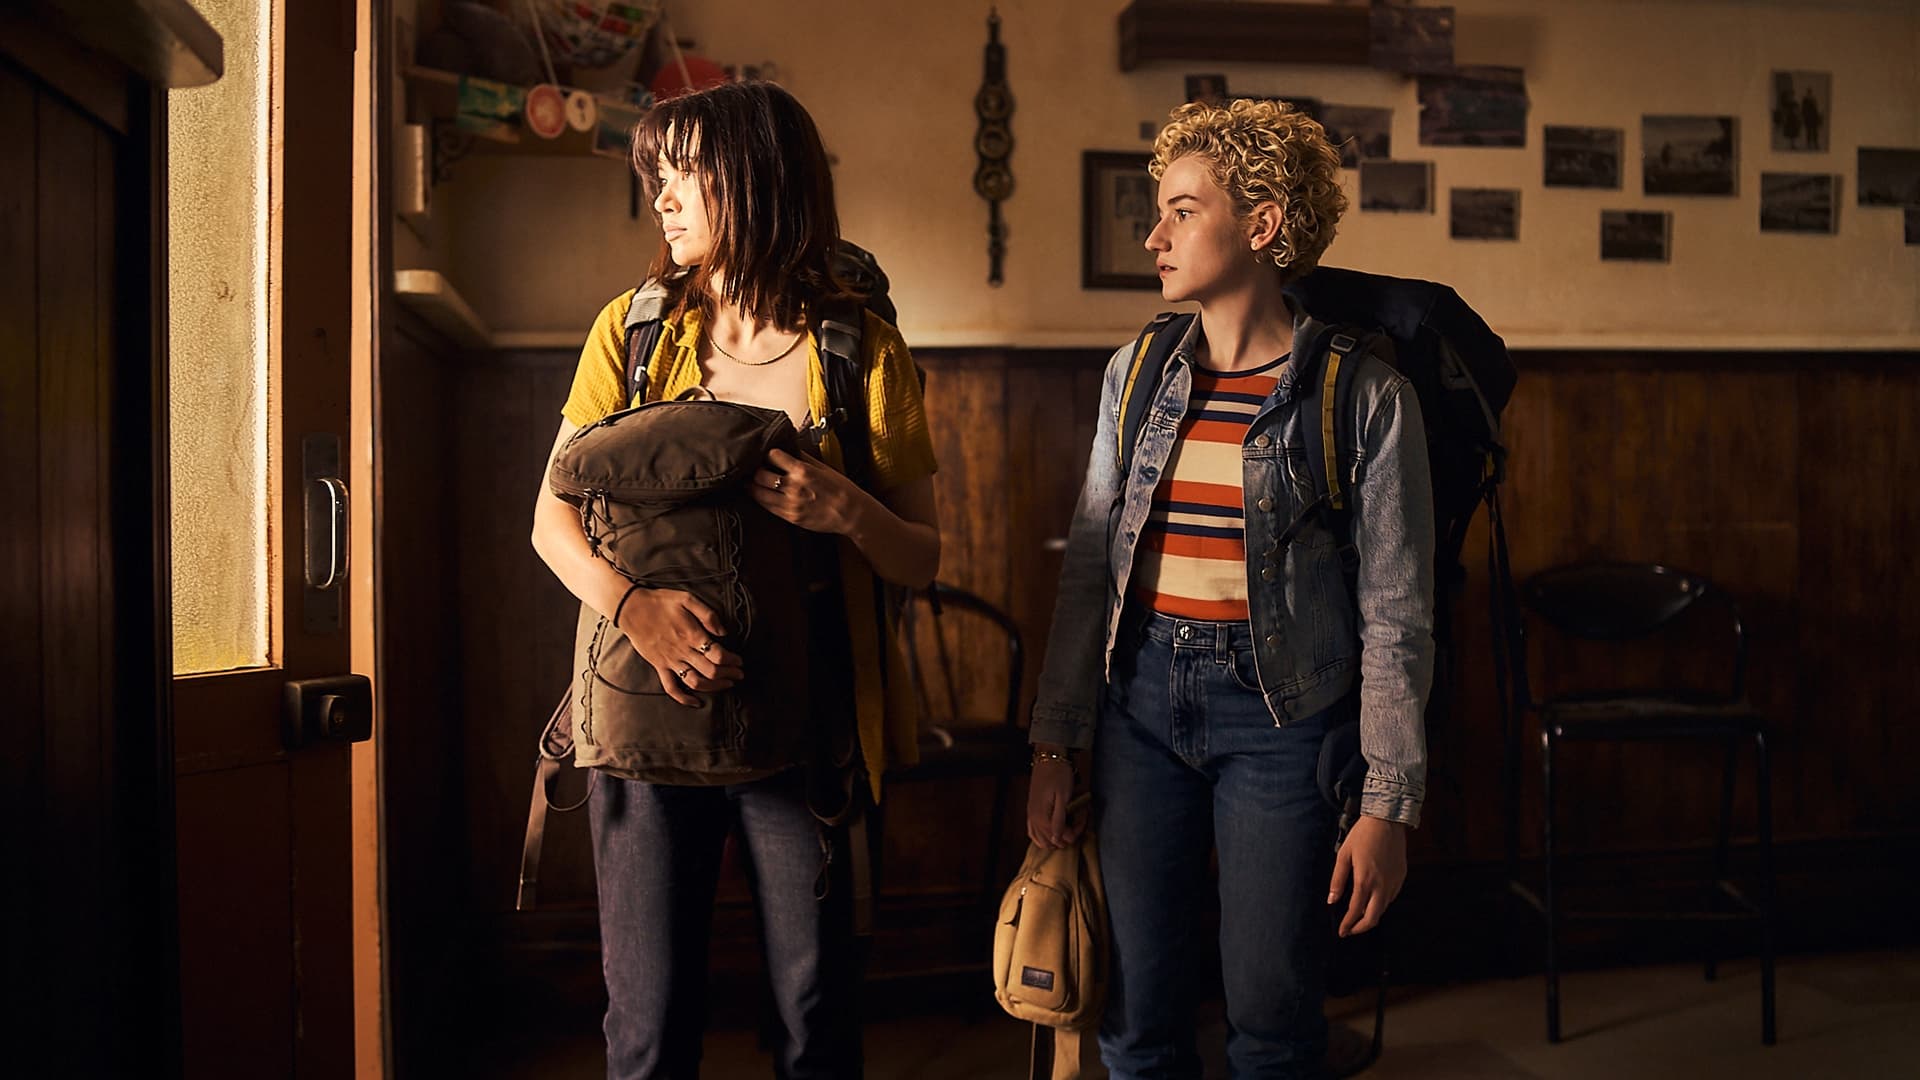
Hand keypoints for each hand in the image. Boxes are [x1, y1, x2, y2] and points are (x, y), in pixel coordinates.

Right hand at [614, 587, 744, 707]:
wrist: (632, 608)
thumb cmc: (661, 601)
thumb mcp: (687, 598)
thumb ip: (708, 615)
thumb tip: (723, 632)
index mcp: (692, 635)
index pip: (718, 655)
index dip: (733, 660)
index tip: (739, 661)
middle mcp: (683, 651)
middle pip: (711, 671)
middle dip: (729, 674)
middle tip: (739, 674)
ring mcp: (670, 661)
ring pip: (695, 682)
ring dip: (714, 687)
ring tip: (727, 684)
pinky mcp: (659, 666)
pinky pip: (671, 687)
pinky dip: (683, 698)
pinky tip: (696, 702)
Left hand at [749, 448, 869, 534]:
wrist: (850, 513)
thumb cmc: (841, 489)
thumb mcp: (824, 467)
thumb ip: (804, 458)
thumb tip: (791, 449)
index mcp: (802, 470)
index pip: (773, 455)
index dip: (769, 453)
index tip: (768, 454)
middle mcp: (793, 487)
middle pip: (760, 475)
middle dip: (755, 470)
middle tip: (753, 467)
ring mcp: (790, 504)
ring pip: (758, 493)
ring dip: (752, 486)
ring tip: (750, 482)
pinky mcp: (790, 517)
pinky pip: (767, 507)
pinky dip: (761, 499)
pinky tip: (760, 495)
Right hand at [1024, 747, 1084, 849]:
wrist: (1049, 758)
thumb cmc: (1059, 775)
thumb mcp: (1063, 797)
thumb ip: (1059, 820)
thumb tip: (1058, 840)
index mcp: (1042, 817)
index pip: (1061, 838)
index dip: (1075, 832)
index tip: (1083, 818)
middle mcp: (1033, 819)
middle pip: (1051, 842)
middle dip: (1067, 836)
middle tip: (1077, 821)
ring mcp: (1030, 815)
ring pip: (1040, 840)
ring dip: (1055, 838)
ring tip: (1068, 827)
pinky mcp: (1031, 810)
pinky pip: (1032, 832)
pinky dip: (1042, 836)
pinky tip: (1050, 832)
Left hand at [1328, 814, 1407, 937]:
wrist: (1387, 821)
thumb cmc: (1362, 836)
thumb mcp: (1343, 855)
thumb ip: (1338, 880)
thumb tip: (1332, 900)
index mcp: (1365, 880)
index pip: (1355, 911)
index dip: (1348, 924)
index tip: (1342, 932)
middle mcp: (1381, 886)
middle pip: (1373, 918)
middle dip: (1361, 928)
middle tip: (1350, 930)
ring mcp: (1393, 882)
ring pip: (1383, 909)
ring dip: (1371, 916)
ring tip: (1359, 916)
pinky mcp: (1401, 877)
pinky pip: (1391, 898)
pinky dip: (1381, 904)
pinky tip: (1373, 900)